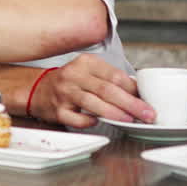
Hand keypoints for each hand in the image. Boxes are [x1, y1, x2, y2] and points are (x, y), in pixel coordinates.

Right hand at [28, 55, 153, 127]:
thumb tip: (138, 93)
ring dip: (115, 113)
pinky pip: (78, 119)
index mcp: (86, 63)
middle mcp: (74, 75)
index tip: (147, 100)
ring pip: (93, 103)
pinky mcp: (58, 110)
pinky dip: (91, 122)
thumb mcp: (90, 72)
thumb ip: (111, 79)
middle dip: (131, 103)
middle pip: (107, 89)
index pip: (114, 75)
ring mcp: (65, 93)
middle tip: (147, 114)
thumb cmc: (71, 82)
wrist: (39, 90)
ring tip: (130, 120)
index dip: (133, 90)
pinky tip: (99, 122)